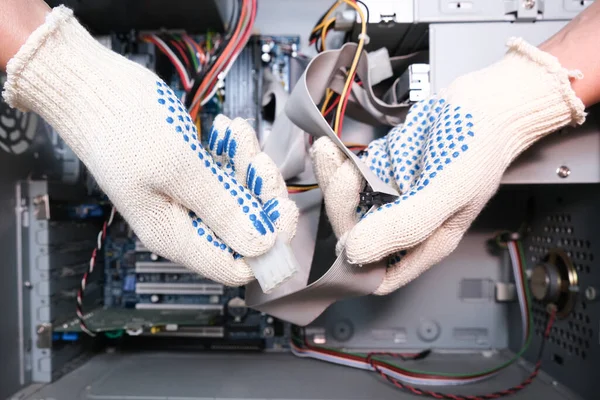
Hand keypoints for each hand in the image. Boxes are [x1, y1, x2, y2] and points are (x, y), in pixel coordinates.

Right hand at [2, 6, 297, 285]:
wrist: (93, 88)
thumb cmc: (124, 127)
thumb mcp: (180, 169)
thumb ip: (222, 209)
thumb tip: (261, 246)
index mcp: (175, 235)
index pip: (235, 267)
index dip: (266, 244)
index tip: (280, 208)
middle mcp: (183, 223)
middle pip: (244, 230)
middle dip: (260, 195)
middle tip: (256, 161)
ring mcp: (188, 198)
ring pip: (240, 197)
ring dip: (248, 166)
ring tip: (236, 135)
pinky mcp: (192, 175)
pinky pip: (227, 173)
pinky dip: (235, 152)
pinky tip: (227, 130)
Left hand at [311, 38, 584, 294]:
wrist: (481, 102)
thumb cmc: (476, 148)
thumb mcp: (446, 190)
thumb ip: (404, 224)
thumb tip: (353, 254)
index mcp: (423, 243)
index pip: (378, 277)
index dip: (354, 267)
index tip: (344, 235)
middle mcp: (403, 226)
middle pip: (355, 236)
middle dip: (343, 206)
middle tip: (349, 174)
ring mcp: (390, 199)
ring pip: (345, 205)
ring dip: (336, 181)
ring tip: (339, 154)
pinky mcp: (381, 174)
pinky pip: (348, 178)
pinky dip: (335, 164)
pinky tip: (329, 148)